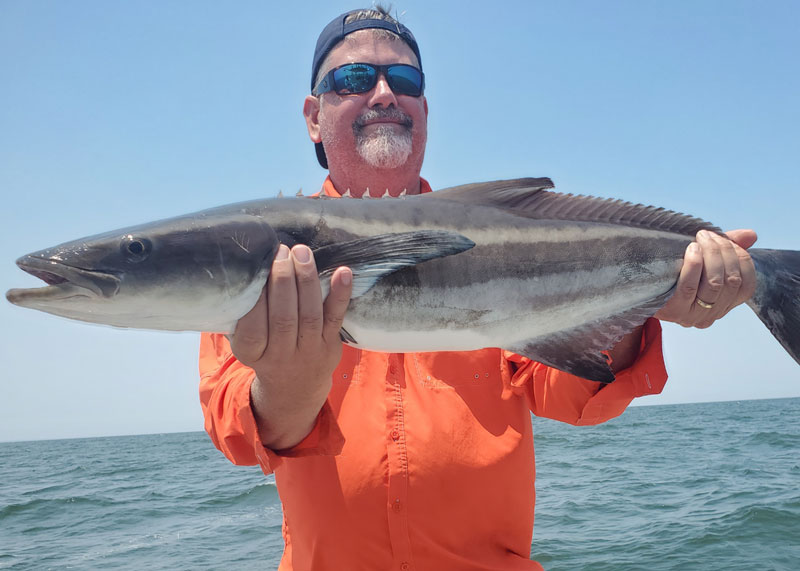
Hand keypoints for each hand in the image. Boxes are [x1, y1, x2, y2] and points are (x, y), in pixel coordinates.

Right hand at [229, 243, 351, 448]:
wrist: (294, 389)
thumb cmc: (264, 353)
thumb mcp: (245, 343)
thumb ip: (241, 317)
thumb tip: (238, 273)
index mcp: (253, 354)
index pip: (254, 326)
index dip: (258, 297)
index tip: (259, 267)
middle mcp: (281, 355)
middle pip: (283, 317)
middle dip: (282, 281)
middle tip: (281, 251)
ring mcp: (309, 351)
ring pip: (309, 315)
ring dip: (307, 280)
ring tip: (302, 252)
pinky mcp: (331, 346)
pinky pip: (336, 319)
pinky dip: (341, 294)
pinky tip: (343, 272)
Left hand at [655, 229, 756, 327]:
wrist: (637, 287)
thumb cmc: (674, 271)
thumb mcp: (703, 259)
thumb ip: (728, 247)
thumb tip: (750, 235)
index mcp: (723, 305)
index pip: (747, 285)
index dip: (742, 259)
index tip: (727, 241)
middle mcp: (711, 315)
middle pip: (731, 281)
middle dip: (724, 251)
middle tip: (708, 234)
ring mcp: (692, 316)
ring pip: (714, 283)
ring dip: (711, 255)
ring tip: (700, 239)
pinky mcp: (673, 311)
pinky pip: (689, 287)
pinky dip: (694, 265)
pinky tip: (691, 250)